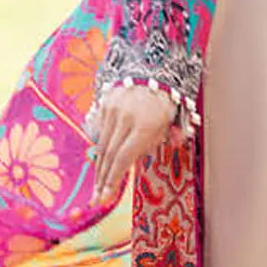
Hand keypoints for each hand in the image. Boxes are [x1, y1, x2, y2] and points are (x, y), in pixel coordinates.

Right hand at [90, 84, 176, 200]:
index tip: (106, 196)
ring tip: (97, 186)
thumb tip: (139, 161)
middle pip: (109, 154)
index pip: (124, 157)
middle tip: (97, 198)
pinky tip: (100, 164)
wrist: (151, 68)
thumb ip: (158, 143)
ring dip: (99, 167)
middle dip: (103, 179)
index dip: (114, 179)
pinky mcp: (103, 104)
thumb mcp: (169, 123)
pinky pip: (99, 132)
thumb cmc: (165, 101)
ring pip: (102, 145)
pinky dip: (99, 149)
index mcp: (146, 125)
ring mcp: (112, 110)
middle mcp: (126, 117)